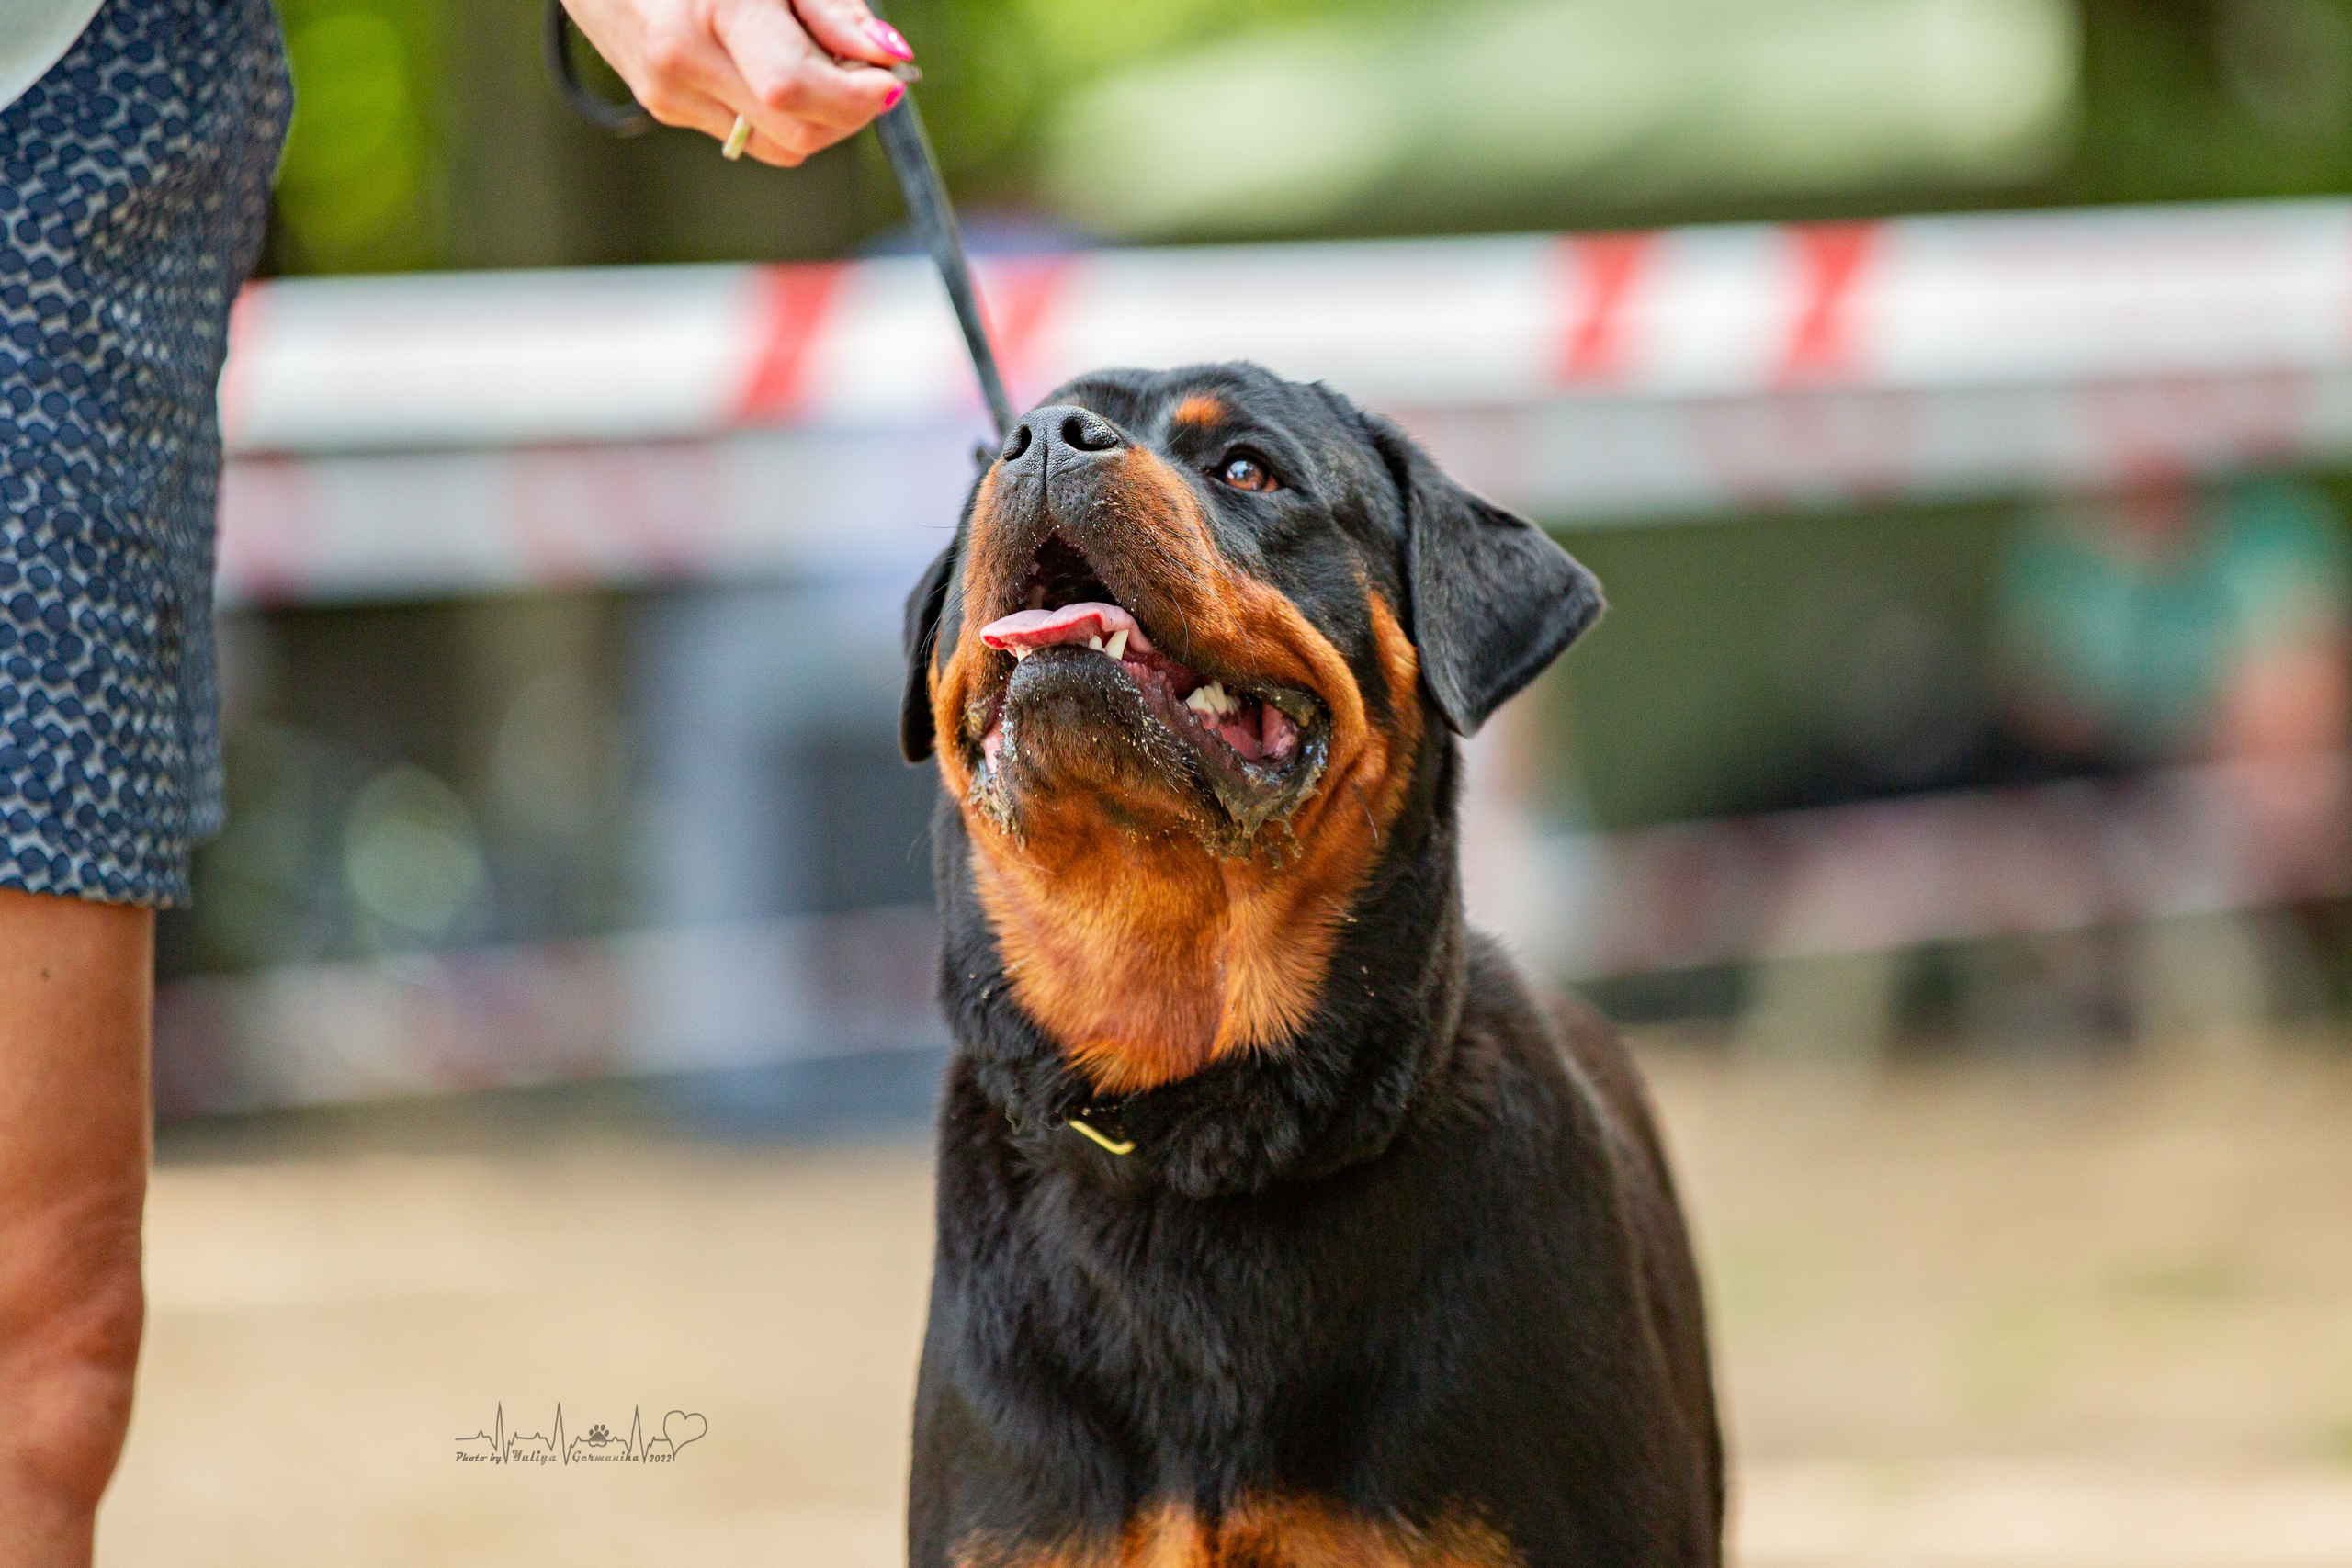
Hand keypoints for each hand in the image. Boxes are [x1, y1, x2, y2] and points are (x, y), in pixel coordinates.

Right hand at [559, 0, 913, 166]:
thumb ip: (833, 9)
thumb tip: (889, 56)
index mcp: (713, 11)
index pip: (795, 90)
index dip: (857, 96)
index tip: (893, 76)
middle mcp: (682, 60)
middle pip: (795, 134)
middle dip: (847, 114)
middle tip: (867, 71)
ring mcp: (667, 92)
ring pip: (777, 147)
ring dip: (817, 118)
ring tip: (819, 62)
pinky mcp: (662, 106)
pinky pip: (747, 133)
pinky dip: (778, 111)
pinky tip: (772, 64)